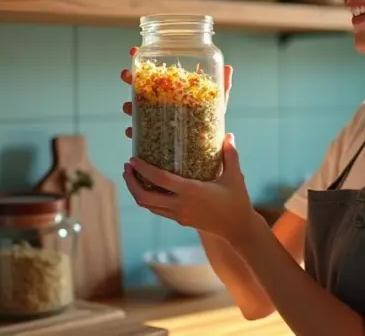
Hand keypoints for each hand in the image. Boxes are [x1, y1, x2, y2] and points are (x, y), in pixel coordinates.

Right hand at [120, 46, 232, 137]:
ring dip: (129, 106)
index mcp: (174, 88)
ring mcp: (154, 117)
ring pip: (136, 108)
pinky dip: (134, 131)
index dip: (143, 60)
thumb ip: (223, 87)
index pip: (156, 70)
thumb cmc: (212, 120)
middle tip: (126, 75)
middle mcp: (161, 101)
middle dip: (130, 78)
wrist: (208, 147)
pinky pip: (140, 132)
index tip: (133, 52)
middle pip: (141, 85)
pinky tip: (131, 131)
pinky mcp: (152, 135)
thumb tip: (229, 67)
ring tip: (128, 107)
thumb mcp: (217, 102)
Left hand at [123, 134, 261, 242]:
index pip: (160, 180)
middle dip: (131, 182)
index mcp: (192, 191)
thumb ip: (230, 155)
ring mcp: (179, 215)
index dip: (143, 169)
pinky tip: (149, 187)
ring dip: (136, 191)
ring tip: (133, 176)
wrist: (238, 228)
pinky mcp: (180, 220)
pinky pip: (157, 209)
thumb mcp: (235, 176)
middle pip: (144, 197)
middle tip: (127, 167)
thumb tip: (229, 135)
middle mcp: (181, 205)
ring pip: (148, 206)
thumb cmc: (237, 201)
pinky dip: (149, 199)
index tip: (133, 159)